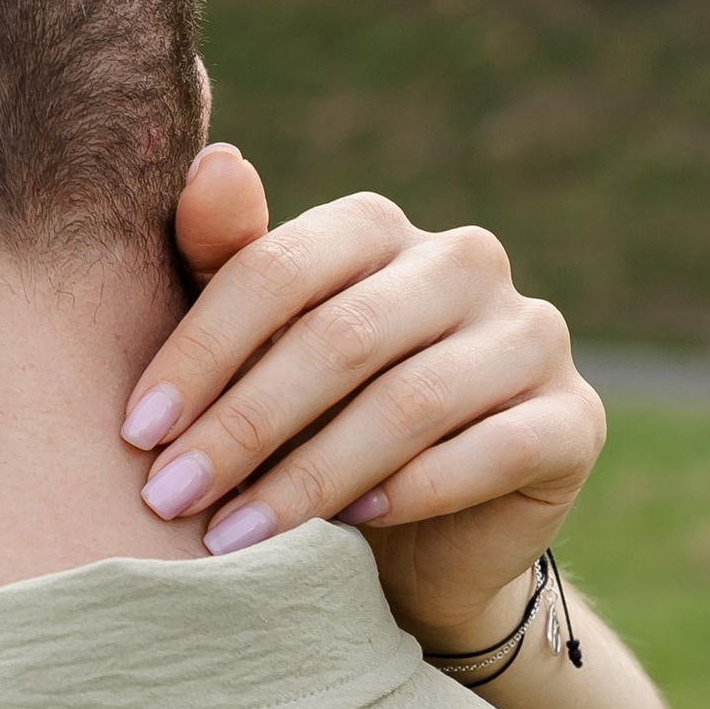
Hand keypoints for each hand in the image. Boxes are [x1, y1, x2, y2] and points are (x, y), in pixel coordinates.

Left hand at [136, 155, 606, 648]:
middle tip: (168, 498)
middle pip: (341, 336)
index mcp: (376, 230)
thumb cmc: (304, 432)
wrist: (409, 549)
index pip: (278, 268)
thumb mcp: (248, 355)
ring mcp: (531, 336)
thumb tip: (214, 160)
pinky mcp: (574, 420)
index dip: (200, 351)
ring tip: (233, 537)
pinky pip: (494, 450)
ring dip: (309, 477)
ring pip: (411, 401)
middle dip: (243, 425)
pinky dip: (412, 492)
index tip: (135, 432)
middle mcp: (465, 263)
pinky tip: (347, 531)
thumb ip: (223, 263)